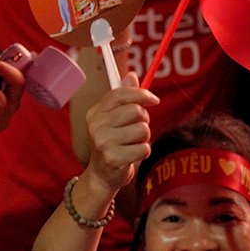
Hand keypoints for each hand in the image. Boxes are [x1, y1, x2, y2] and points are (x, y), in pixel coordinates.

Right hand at [84, 73, 157, 193]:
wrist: (102, 174)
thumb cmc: (112, 142)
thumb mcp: (113, 119)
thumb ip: (122, 98)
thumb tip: (131, 75)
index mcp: (95, 112)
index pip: (119, 94)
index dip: (140, 94)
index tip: (153, 99)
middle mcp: (96, 125)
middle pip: (135, 111)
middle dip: (144, 120)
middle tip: (137, 128)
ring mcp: (103, 142)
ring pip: (142, 129)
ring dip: (144, 138)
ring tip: (132, 143)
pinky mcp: (113, 158)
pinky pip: (144, 148)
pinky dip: (143, 152)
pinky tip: (132, 155)